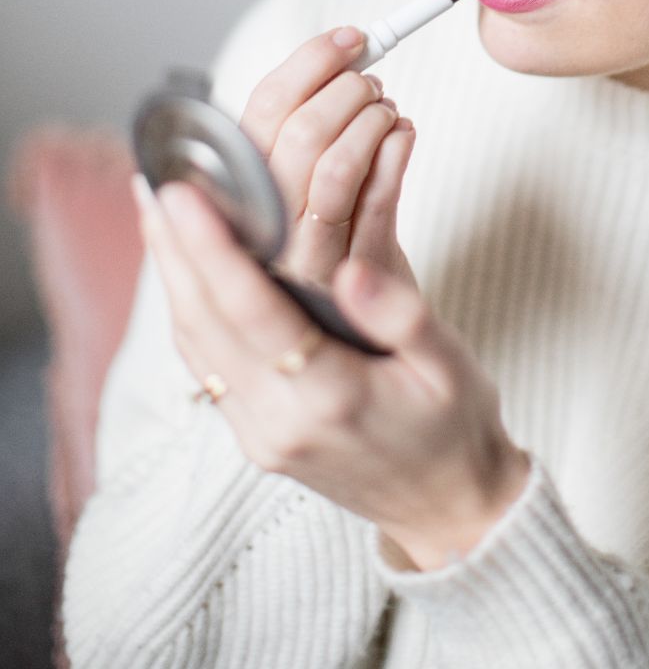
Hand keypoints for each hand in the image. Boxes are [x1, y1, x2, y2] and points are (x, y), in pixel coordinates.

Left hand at [138, 181, 530, 569]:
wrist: (447, 507)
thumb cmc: (456, 427)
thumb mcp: (450, 365)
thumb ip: (402, 315)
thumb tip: (352, 269)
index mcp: (332, 399)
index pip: (255, 313)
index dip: (214, 249)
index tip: (183, 194)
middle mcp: (279, 421)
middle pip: (205, 324)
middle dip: (174, 250)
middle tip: (151, 182)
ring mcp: (258, 433)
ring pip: (196, 343)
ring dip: (172, 274)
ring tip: (156, 210)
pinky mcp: (252, 432)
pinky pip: (206, 361)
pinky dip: (190, 305)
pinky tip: (185, 266)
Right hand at [239, 26, 416, 286]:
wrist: (363, 346)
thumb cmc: (321, 257)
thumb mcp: (284, 205)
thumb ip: (288, 144)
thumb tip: (328, 61)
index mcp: (234, 201)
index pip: (256, 115)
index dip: (306, 64)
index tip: (346, 38)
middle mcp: (265, 234)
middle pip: (296, 135)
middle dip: (345, 86)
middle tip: (369, 76)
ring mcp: (313, 261)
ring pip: (337, 167)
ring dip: (371, 118)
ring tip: (385, 107)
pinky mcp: (362, 278)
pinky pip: (382, 199)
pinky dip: (398, 149)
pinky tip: (404, 135)